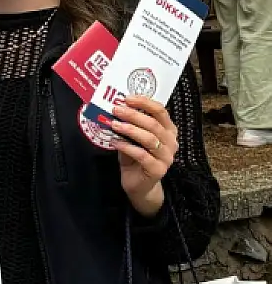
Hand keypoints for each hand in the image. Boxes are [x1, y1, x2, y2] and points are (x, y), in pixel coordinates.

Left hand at [109, 96, 177, 216]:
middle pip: (154, 124)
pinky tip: (115, 143)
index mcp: (168, 130)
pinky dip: (127, 147)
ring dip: (130, 130)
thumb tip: (115, 110)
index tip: (127, 98)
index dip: (145, 103)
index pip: (161, 111)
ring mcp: (166, 156)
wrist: (139, 186)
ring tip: (113, 124)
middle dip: (133, 115)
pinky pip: (142, 155)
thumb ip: (128, 126)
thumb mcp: (131, 140)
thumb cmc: (135, 159)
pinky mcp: (158, 169)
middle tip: (116, 109)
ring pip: (149, 139)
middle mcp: (171, 142)